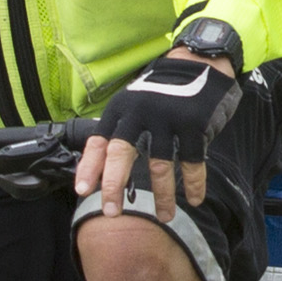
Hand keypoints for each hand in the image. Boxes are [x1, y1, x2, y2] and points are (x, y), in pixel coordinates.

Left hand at [80, 49, 234, 213]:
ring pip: (159, 165)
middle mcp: (140, 113)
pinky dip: (193, 184)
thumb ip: (121, 130)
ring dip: (162, 196)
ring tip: (164, 216)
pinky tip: (194, 199)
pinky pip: (192, 162)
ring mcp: (167, 118)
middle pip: (122, 154)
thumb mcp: (134, 103)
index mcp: (121, 110)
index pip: (99, 142)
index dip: (89, 167)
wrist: (198, 64)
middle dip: (114, 186)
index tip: (82, 190)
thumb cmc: (162, 92)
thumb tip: (102, 168)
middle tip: (112, 212)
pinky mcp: (193, 125)